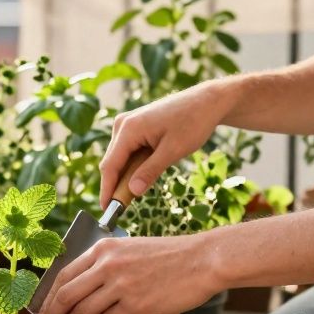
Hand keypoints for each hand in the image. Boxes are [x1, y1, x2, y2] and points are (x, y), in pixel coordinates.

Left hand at [33, 232, 222, 313]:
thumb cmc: (169, 256)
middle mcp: (107, 264)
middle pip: (66, 296)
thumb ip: (106, 264)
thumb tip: (83, 288)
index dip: (48, 297)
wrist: (202, 260)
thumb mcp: (130, 249)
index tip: (42, 312)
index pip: (63, 275)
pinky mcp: (136, 304)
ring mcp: (121, 284)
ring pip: (82, 312)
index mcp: (103, 248)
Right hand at [99, 80, 233, 208]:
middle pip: (111, 162)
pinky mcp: (135, 126)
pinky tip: (141, 177)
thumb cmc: (192, 122)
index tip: (107, 211)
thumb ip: (150, 171)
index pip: (110, 165)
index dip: (107, 190)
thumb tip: (132, 192)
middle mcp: (123, 124)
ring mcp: (128, 124)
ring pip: (119, 158)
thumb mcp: (173, 151)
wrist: (206, 101)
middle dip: (115, 186)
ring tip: (134, 195)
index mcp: (128, 129)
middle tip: (124, 209)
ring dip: (125, 176)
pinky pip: (127, 151)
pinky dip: (132, 166)